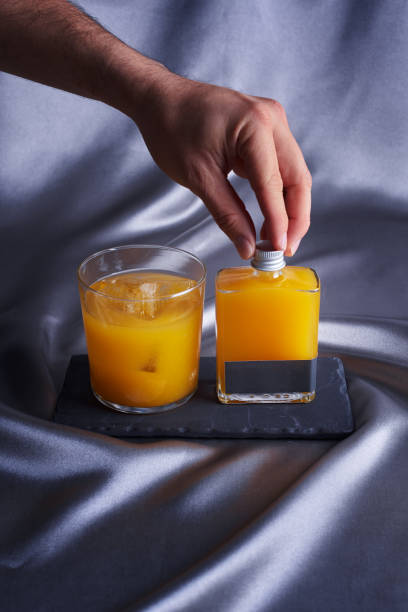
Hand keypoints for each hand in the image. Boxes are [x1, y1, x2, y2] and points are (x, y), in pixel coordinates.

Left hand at [135, 71, 311, 258]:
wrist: (160, 99)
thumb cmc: (171, 129)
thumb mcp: (198, 177)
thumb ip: (227, 214)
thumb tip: (247, 246)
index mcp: (256, 125)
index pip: (275, 184)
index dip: (279, 221)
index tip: (278, 251)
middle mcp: (272, 119)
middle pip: (298, 178)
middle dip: (294, 218)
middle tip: (285, 250)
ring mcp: (272, 122)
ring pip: (294, 174)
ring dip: (288, 208)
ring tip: (275, 240)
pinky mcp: (265, 130)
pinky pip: (281, 167)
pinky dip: (277, 194)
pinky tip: (269, 218)